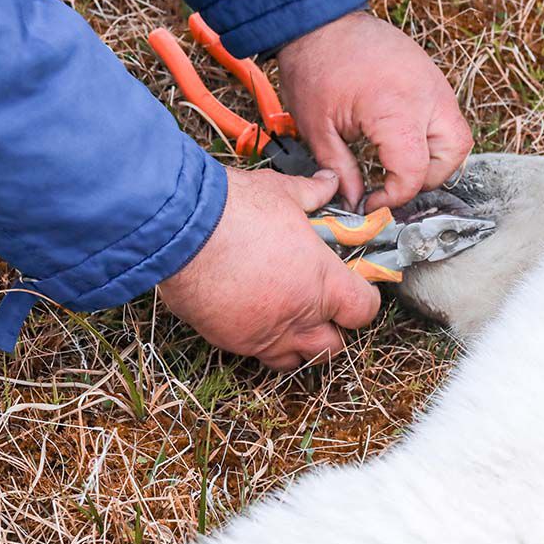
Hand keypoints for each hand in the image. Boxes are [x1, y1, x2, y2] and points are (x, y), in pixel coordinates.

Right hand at [159, 167, 380, 369]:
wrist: (179, 229)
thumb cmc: (235, 210)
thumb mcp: (283, 193)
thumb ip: (312, 194)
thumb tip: (328, 182)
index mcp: (324, 283)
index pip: (364, 310)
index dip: (364, 300)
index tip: (357, 287)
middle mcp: (299, 317)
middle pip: (334, 346)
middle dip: (333, 329)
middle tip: (324, 306)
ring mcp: (264, 335)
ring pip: (295, 360)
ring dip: (299, 344)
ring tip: (290, 318)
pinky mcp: (230, 341)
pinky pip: (255, 354)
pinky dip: (261, 342)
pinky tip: (253, 316)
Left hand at [277, 12, 473, 211]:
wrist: (320, 20)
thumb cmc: (315, 67)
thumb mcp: (318, 129)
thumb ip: (341, 171)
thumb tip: (354, 202)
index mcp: (395, 109)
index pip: (415, 171)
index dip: (395, 196)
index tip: (373, 202)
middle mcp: (426, 96)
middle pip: (453, 155)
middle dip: (427, 178)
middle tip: (394, 183)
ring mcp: (435, 84)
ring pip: (458, 137)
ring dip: (436, 158)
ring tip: (401, 163)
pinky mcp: (433, 78)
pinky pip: (447, 116)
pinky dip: (432, 135)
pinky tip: (402, 138)